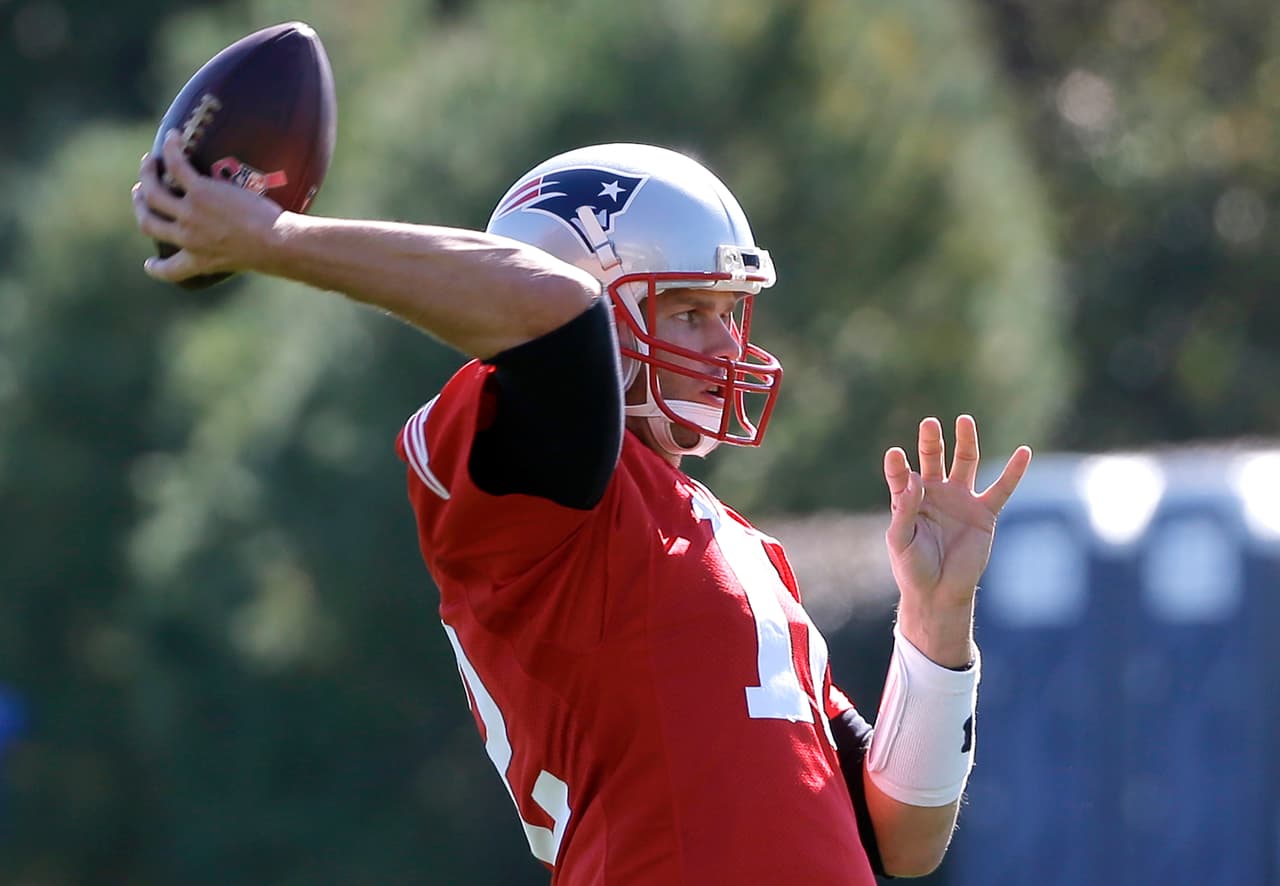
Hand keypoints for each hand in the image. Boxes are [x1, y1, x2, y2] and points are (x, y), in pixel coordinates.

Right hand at [131, 130, 284, 282]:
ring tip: (150, 162)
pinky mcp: (201, 193)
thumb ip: (237, 253)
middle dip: (139, 206)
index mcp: (199, 261)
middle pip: (148, 223)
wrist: (276, 243)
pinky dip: (171, 149)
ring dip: (147, 175)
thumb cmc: (274, 252)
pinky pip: (176, 165)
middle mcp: (188, 239)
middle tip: (141, 192)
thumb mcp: (248, 260)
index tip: (149, 265)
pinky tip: (174, 137)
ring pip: (152, 192)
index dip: (156, 268)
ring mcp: (191, 215)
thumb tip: (258, 248)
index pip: (169, 271)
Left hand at [883, 415, 1031, 665]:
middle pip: (933, 458)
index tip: (895, 455)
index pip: (902, 474)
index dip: (898, 465)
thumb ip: (904, 511)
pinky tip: (1024, 452)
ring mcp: (960, 500)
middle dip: (931, 441)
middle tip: (929, 423)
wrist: (939, 593)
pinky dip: (1014, 471)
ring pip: (965, 463)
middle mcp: (935, 493)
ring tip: (964, 420)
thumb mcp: (900, 540)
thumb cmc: (913, 568)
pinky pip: (1002, 488)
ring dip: (965, 441)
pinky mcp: (984, 513)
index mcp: (909, 499)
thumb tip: (915, 480)